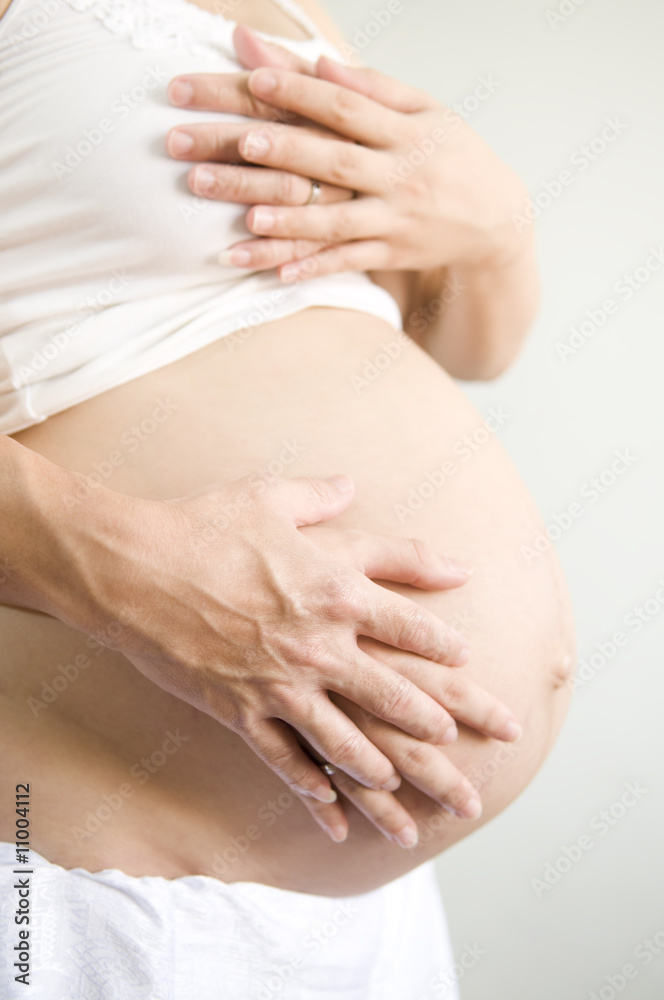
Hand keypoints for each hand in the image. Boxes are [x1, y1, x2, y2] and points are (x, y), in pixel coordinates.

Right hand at [65, 471, 518, 840]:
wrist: (134, 566)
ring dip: (384, 770)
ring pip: (347, 740)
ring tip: (411, 789)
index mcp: (333, 589)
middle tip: (466, 740)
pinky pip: (283, 762)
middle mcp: (318, 644)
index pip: (408, 624)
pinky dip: (309, 791)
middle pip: (395, 692)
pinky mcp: (240, 711)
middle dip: (438, 720)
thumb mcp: (272, 498)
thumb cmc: (204, 525)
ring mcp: (279, 684)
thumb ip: (324, 496)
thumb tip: (355, 484)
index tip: (466, 657)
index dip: (442, 642)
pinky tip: (330, 815)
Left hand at [166, 25, 530, 281]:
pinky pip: (349, 263)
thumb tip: (319, 65)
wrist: (495, 220)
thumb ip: (373, 88)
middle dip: (282, 152)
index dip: (301, 93)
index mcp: (405, 131)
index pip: (346, 107)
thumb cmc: (450, 155)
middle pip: (333, 160)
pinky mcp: (392, 255)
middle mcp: (399, 175)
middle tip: (236, 144)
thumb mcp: (426, 110)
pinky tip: (279, 274)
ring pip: (337, 221)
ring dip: (292, 221)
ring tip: (248, 218)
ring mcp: (395, 219)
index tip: (255, 79)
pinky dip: (316, 268)